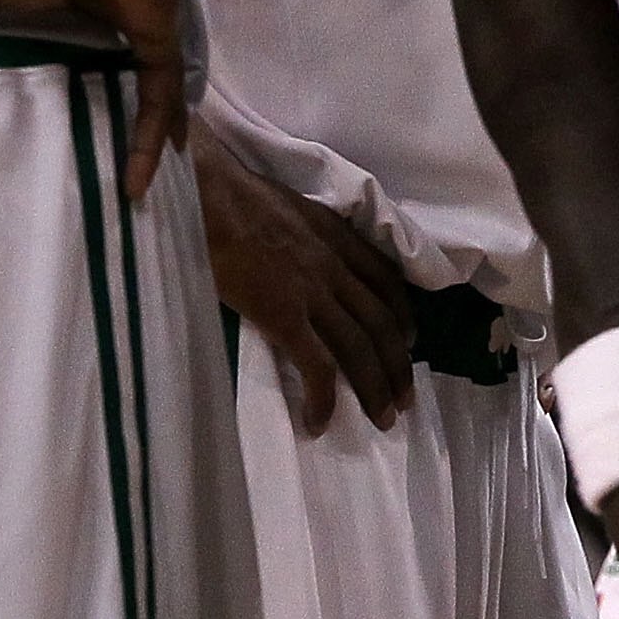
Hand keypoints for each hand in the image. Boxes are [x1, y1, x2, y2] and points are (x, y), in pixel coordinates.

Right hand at [0, 0, 191, 201]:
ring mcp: (141, 32)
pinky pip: (160, 99)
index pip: (71, 45)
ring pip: (146, 95)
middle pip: (116, 74)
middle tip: (102, 158)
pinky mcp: (161, 44)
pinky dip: (152, 137)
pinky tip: (140, 181)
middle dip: (116, 111)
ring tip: (130, 188)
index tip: (49, 107)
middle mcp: (112, 19)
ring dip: (141, 138)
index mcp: (72, 2)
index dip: (65, 75)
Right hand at [195, 132, 413, 432]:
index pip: (386, 281)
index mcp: (338, 237)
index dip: (403, 316)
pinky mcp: (285, 315)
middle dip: (398, 365)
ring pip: (359, 348)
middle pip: (381, 323)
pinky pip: (316, 366)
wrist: (210, 196)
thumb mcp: (292, 210)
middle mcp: (336, 266)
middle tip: (405, 400)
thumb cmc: (235, 198)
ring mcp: (313, 292)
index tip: (408, 341)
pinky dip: (323, 398)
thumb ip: (308, 238)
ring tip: (383, 419)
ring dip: (375, 388)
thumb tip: (302, 262)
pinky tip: (319, 422)